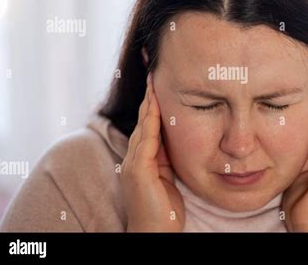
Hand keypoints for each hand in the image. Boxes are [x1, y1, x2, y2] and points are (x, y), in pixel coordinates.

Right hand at [120, 73, 184, 231]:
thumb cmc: (164, 210)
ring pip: (144, 126)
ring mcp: (133, 164)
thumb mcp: (168, 178)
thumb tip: (174, 138)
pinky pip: (147, 140)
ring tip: (154, 81)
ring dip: (150, 103)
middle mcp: (134, 158)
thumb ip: (168, 158)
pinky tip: (156, 106)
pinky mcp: (138, 171)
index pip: (149, 125)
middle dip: (149, 96)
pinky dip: (151, 121)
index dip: (154, 104)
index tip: (159, 83)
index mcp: (143, 159)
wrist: (156, 235)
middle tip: (153, 72)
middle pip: (144, 120)